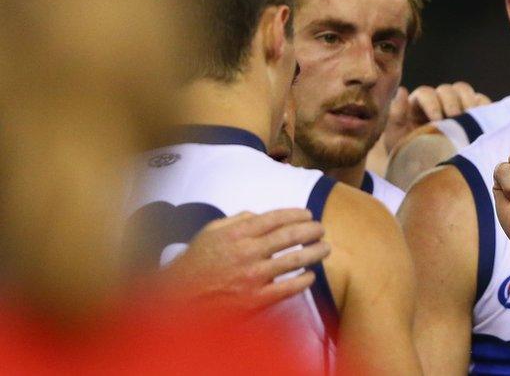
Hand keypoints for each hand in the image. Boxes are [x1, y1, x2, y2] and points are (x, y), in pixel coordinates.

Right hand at [162, 208, 329, 312]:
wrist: (179, 299)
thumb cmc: (196, 262)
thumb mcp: (211, 232)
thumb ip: (237, 220)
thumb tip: (260, 215)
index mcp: (237, 233)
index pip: (276, 218)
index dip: (297, 214)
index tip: (308, 214)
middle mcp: (248, 252)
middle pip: (290, 236)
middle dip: (311, 230)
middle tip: (321, 229)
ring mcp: (253, 277)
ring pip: (295, 260)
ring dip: (315, 253)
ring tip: (325, 248)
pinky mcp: (256, 299)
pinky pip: (288, 288)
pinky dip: (304, 280)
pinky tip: (311, 276)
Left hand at [384, 82, 490, 150]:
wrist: (425, 173)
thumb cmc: (407, 156)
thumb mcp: (396, 138)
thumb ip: (397, 115)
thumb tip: (402, 91)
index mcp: (418, 105)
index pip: (426, 94)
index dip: (432, 103)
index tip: (436, 119)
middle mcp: (438, 101)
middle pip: (447, 89)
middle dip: (451, 101)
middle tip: (454, 117)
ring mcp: (456, 105)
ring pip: (464, 91)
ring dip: (468, 100)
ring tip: (469, 117)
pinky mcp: (473, 113)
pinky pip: (481, 102)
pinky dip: (484, 107)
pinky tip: (482, 121)